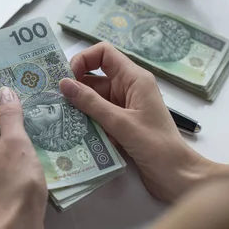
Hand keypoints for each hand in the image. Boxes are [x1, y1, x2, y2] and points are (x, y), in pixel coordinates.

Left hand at [0, 87, 47, 228]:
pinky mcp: (8, 180)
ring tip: (50, 116)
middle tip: (42, 97)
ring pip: (11, 141)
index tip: (22, 83)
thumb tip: (3, 91)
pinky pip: (18, 156)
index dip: (3, 96)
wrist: (17, 227)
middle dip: (19, 112)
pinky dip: (31, 148)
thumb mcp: (15, 142)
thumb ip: (10, 116)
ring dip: (28, 131)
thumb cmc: (16, 183)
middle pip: (0, 124)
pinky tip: (48, 144)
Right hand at [59, 43, 210, 201]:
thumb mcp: (121, 122)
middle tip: (52, 100)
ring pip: (93, 99)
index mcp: (134, 78)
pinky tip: (70, 131)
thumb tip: (64, 84)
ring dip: (78, 107)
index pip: (104, 53)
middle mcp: (128, 88)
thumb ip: (91, 103)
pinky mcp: (121, 125)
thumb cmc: (155, 145)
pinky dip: (85, 121)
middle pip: (94, 77)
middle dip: (74, 87)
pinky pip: (97, 116)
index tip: (67, 78)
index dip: (83, 59)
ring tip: (57, 118)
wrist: (176, 175)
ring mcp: (124, 107)